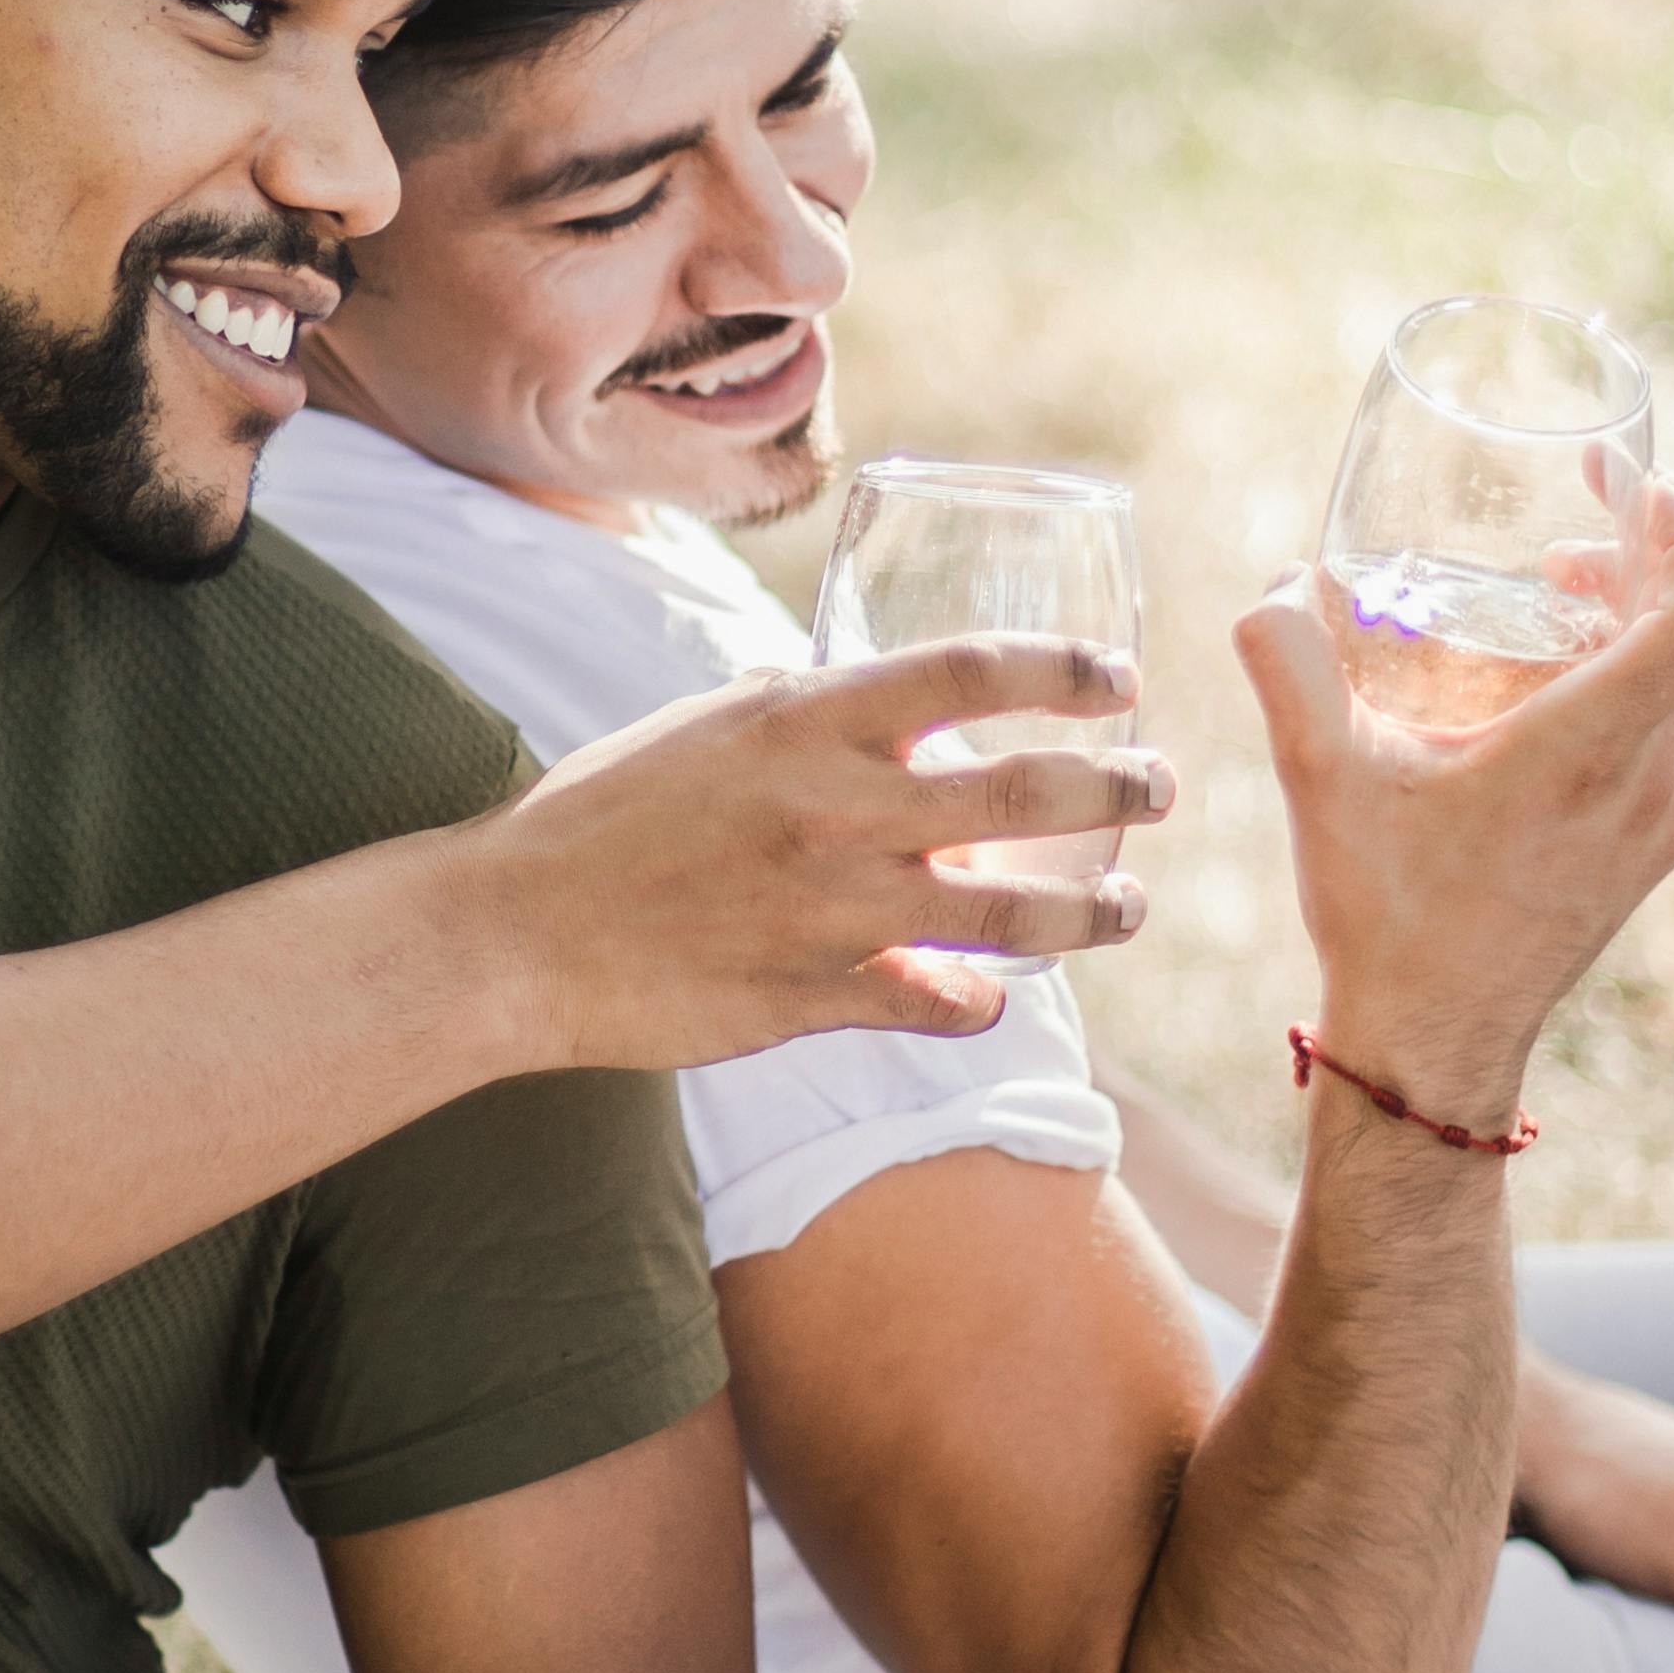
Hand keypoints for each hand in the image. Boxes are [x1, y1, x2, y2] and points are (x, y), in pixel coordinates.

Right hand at [497, 640, 1170, 1071]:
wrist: (512, 932)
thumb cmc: (601, 815)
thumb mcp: (707, 725)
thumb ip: (802, 717)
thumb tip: (879, 702)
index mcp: (805, 719)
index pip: (971, 671)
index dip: (1064, 671)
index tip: (1118, 680)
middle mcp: (833, 807)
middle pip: (1020, 793)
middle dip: (1114, 787)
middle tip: (1161, 786)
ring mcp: (830, 908)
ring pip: (1008, 915)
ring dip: (1088, 911)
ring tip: (1126, 905)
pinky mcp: (811, 996)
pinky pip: (936, 1001)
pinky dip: (978, 999)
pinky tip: (993, 996)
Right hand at [1233, 481, 1673, 1117]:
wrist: (1433, 1040)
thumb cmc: (1385, 913)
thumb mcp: (1320, 779)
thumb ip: (1289, 666)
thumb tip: (1276, 586)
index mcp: (1586, 752)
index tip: (1627, 482)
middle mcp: (1650, 783)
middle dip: (1653, 558)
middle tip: (1565, 539)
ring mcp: (1665, 821)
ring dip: (1656, 618)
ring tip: (1565, 597)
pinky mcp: (1657, 849)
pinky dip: (1659, 677)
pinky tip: (1579, 681)